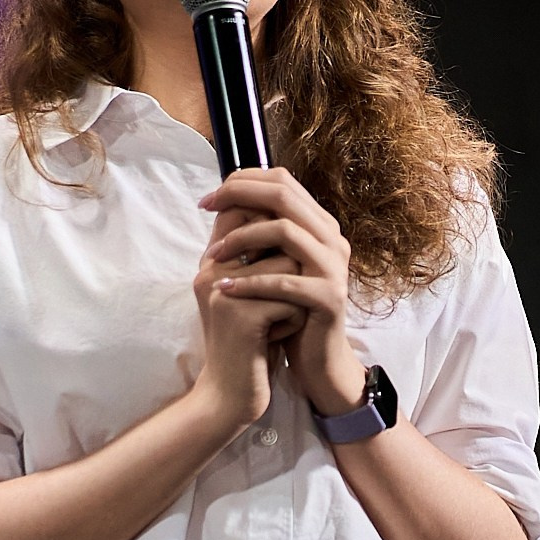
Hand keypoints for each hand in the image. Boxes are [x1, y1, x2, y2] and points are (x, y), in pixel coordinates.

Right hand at [190, 207, 301, 432]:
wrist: (230, 395)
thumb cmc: (248, 342)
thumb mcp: (247, 294)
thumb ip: (256, 258)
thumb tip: (283, 216)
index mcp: (210, 262)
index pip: (239, 210)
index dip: (271, 225)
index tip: (281, 261)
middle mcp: (210, 271)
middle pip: (269, 234)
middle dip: (289, 266)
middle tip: (280, 301)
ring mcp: (224, 292)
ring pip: (286, 266)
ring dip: (294, 296)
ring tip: (276, 322)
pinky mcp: (242, 317)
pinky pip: (290, 299)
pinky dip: (294, 319)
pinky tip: (277, 338)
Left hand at [199, 169, 364, 416]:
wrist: (317, 359)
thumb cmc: (288, 309)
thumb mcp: (273, 265)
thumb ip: (260, 232)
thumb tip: (224, 198)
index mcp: (319, 225)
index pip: (282, 181)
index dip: (242, 182)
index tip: (208, 198)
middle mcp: (332, 238)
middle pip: (284, 196)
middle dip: (238, 196)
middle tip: (205, 208)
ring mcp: (333, 267)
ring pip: (285, 232)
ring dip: (242, 238)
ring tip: (212, 256)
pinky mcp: (329, 298)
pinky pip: (285, 281)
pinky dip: (250, 283)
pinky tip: (224, 289)